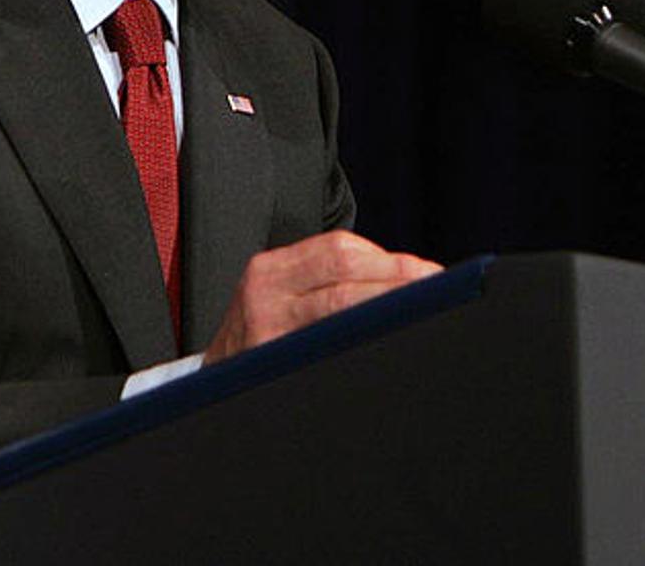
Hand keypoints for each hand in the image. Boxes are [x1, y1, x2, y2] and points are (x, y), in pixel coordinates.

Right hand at [202, 230, 441, 363]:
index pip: (339, 249)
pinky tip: (386, 344)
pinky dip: (362, 340)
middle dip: (397, 278)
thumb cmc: (258, 344)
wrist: (206, 394)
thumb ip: (324, 283)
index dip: (391, 261)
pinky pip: (326, 348)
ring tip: (425, 312)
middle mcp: (263, 292)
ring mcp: (265, 332)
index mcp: (270, 269)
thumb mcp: (279, 299)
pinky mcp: (270, 367)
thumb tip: (402, 279)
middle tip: (438, 290)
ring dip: (388, 306)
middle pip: (343, 269)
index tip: (429, 273)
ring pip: (338, 307)